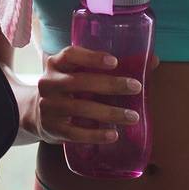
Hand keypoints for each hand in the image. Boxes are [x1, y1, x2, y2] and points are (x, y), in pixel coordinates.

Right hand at [30, 45, 152, 145]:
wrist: (36, 113)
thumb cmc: (69, 88)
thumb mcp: (79, 73)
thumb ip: (109, 68)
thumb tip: (152, 60)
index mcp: (56, 64)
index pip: (71, 55)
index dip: (92, 58)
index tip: (115, 62)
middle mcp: (49, 82)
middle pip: (79, 82)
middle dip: (110, 85)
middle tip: (135, 87)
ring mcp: (48, 106)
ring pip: (80, 108)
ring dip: (109, 112)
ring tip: (133, 116)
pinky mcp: (52, 128)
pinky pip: (75, 133)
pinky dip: (96, 134)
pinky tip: (113, 134)